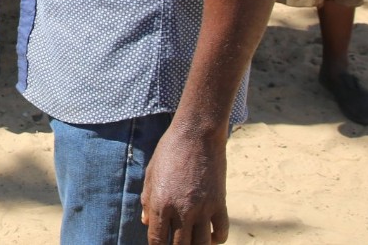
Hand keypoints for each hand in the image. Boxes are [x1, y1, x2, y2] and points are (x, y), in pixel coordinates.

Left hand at [141, 126, 228, 244]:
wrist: (197, 133)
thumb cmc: (169, 149)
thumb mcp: (151, 172)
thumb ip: (147, 199)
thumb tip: (146, 222)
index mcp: (160, 203)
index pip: (156, 239)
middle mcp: (181, 210)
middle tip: (177, 242)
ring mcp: (202, 208)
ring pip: (201, 244)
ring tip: (193, 241)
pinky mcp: (219, 203)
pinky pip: (221, 232)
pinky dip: (216, 239)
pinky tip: (210, 235)